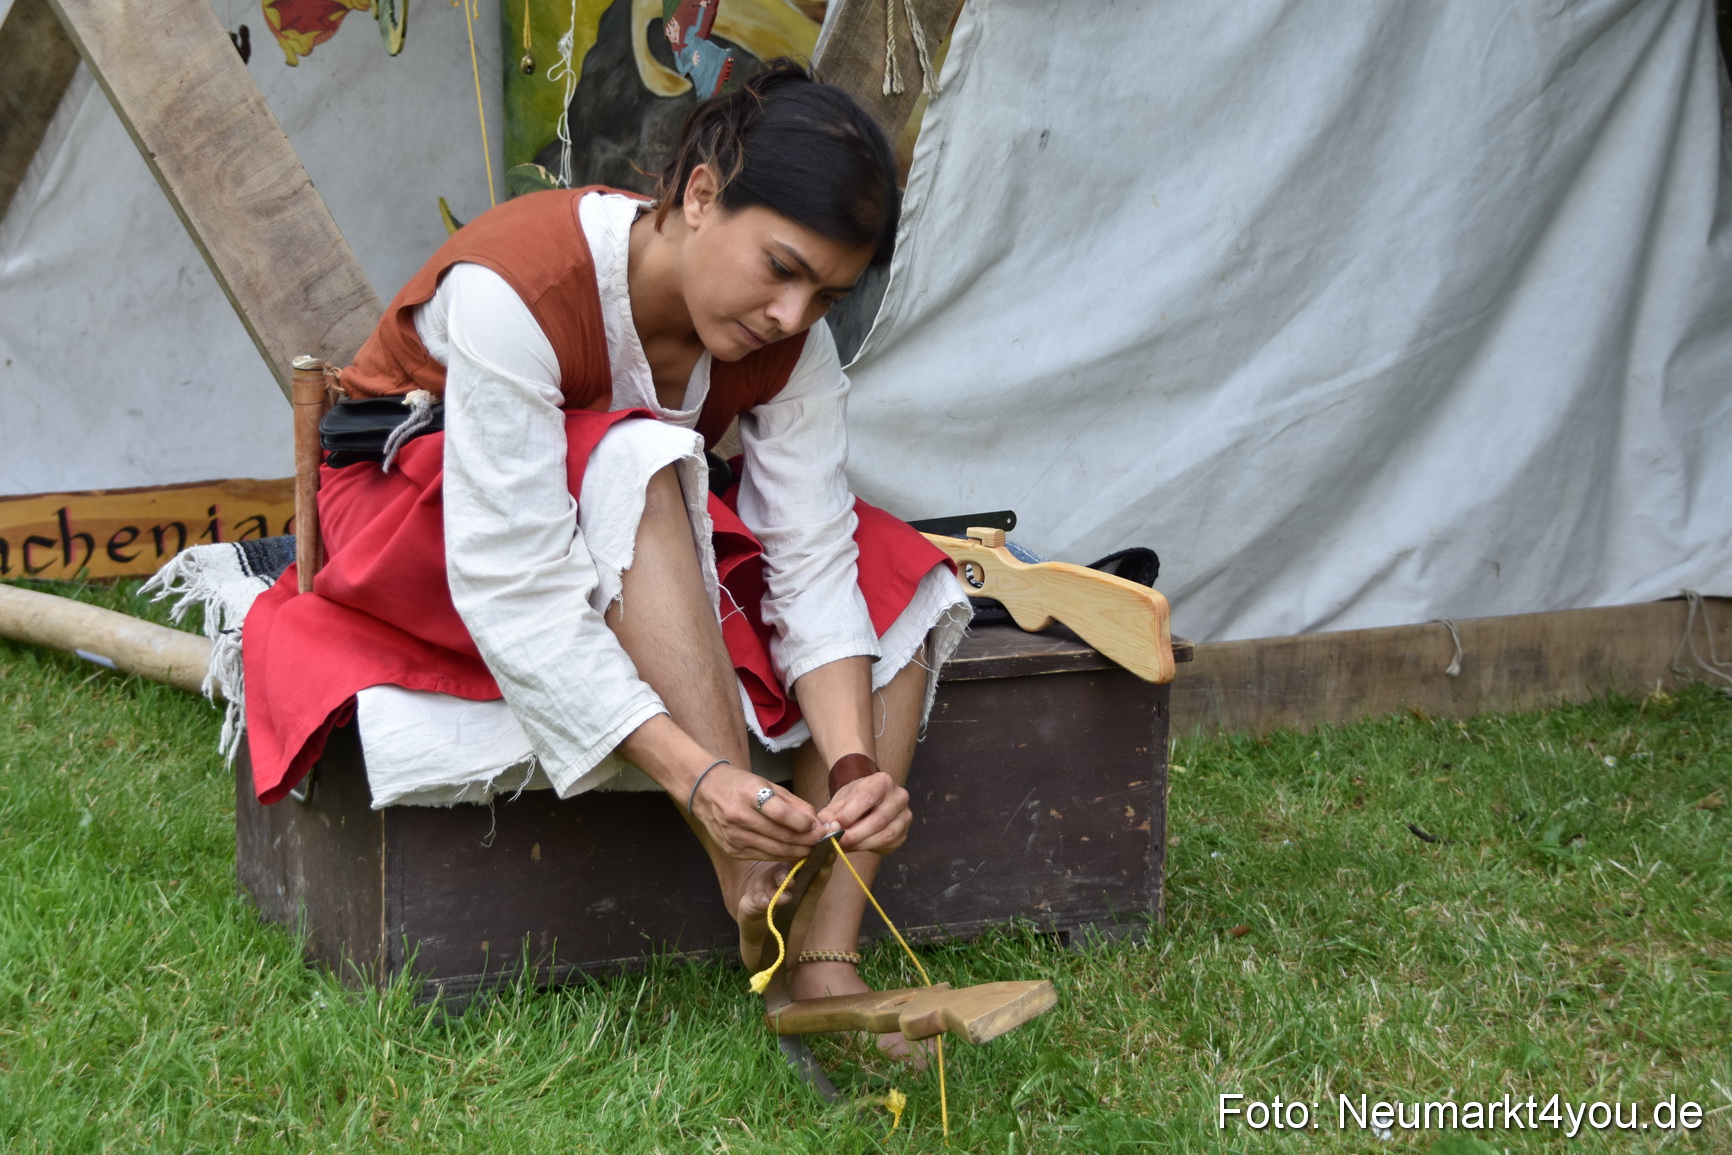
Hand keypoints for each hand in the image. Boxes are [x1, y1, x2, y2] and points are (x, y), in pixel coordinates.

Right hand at [690, 763, 824, 859]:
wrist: (705, 792)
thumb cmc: (740, 785)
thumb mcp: (767, 784)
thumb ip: (793, 803)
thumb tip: (816, 821)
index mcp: (748, 794)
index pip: (781, 814)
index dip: (804, 823)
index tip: (819, 826)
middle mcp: (739, 817)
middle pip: (781, 836)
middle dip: (807, 841)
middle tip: (822, 841)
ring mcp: (734, 836)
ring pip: (776, 851)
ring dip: (799, 852)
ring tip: (813, 848)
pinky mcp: (733, 850)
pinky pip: (765, 856)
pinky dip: (783, 856)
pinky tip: (794, 851)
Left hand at [816, 771, 910, 853]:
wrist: (870, 800)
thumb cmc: (856, 798)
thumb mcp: (842, 799)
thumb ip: (832, 812)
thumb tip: (827, 827)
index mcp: (883, 781)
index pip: (867, 798)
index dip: (849, 814)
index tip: (834, 826)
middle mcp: (899, 796)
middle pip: (878, 819)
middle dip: (855, 834)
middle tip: (837, 841)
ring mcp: (905, 815)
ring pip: (885, 835)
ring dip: (861, 843)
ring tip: (844, 845)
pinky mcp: (904, 833)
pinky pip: (888, 844)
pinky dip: (869, 847)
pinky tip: (856, 846)